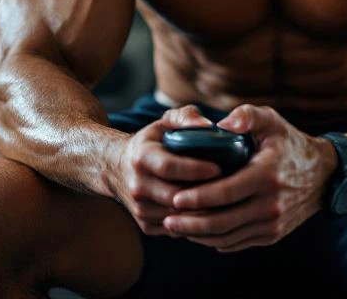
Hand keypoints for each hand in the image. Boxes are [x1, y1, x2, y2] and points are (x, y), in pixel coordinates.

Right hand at [110, 106, 222, 236]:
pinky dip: (194, 222)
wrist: (116, 167)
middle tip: (231, 187)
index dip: (197, 170)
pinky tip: (210, 211)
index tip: (220, 168)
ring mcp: (139, 208)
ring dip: (202, 210)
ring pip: (178, 216)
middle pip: (176, 196)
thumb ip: (186, 117)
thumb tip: (208, 125)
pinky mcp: (144, 224)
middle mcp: (137, 185)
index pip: (171, 167)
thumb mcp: (164, 122)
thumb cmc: (151, 141)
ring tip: (224, 200)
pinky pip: (176, 228)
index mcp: (142, 157)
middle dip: (205, 194)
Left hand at [163, 104, 336, 251]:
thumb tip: (221, 124)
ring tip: (176, 226)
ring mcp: (272, 224)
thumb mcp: (272, 121)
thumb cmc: (290, 144)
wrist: (324, 175)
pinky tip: (198, 232)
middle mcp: (270, 205)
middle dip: (190, 223)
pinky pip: (237, 243)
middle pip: (221, 222)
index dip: (197, 198)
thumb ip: (246, 115)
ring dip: (199, 235)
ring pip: (227, 237)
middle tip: (167, 218)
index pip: (224, 193)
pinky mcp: (272, 235)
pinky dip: (215, 240)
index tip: (175, 198)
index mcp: (266, 176)